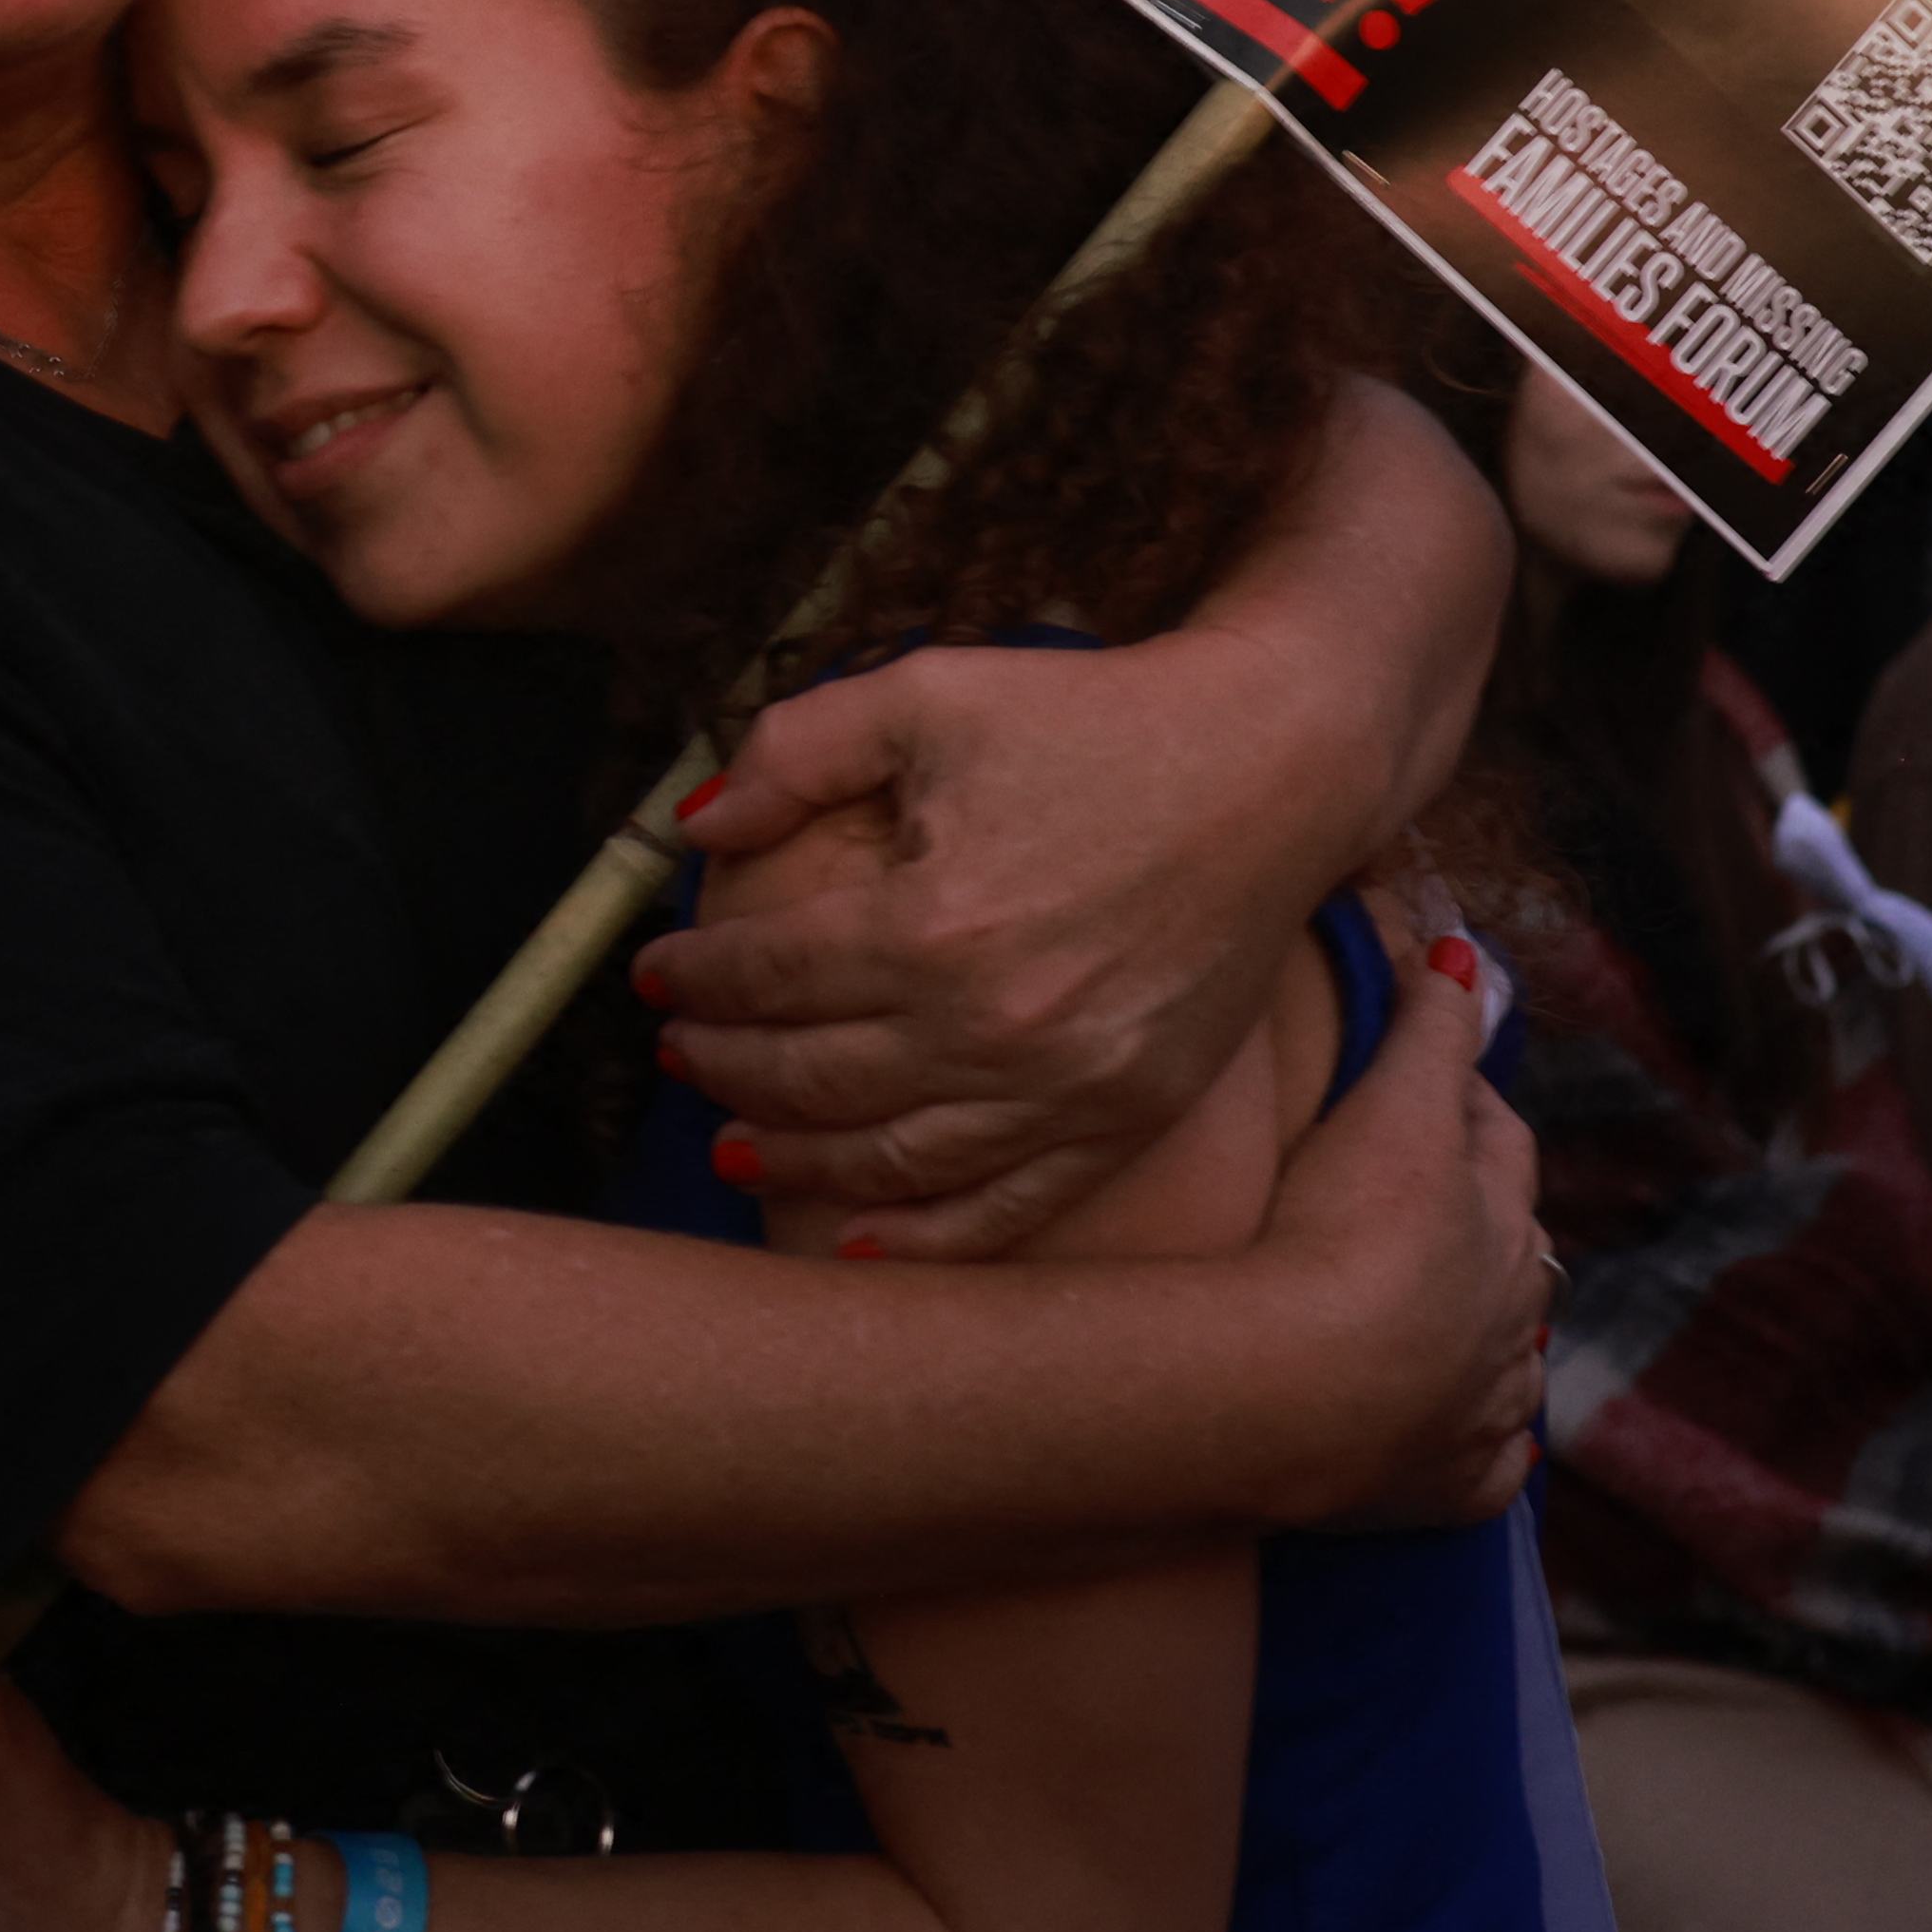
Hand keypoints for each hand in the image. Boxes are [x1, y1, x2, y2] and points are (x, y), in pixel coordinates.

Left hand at [652, 380, 1490, 1252]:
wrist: (1275, 762)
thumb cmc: (1097, 716)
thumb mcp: (928, 693)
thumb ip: (794, 750)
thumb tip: (695, 824)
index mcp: (929, 922)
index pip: (765, 977)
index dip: (693, 978)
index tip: (656, 973)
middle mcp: (991, 1026)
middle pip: (808, 1079)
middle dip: (721, 1067)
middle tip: (677, 1050)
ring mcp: (1064, 1089)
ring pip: (888, 1163)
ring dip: (792, 1160)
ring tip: (734, 1141)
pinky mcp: (1127, 1118)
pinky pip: (1005, 1208)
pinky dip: (920, 1238)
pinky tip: (855, 1239)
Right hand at [1254, 940, 1548, 1527]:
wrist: (1299, 1389)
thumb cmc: (1340, 1232)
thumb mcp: (1388, 1106)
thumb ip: (1429, 1025)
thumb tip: (1466, 950)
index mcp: (1496, 1218)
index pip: (1499, 1144)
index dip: (1468, 1109)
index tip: (1436, 1089)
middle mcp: (1509, 1314)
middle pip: (1520, 1255)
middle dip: (1495, 1228)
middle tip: (1445, 1210)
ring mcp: (1482, 1406)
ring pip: (1514, 1362)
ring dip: (1497, 1340)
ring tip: (1460, 1325)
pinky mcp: (1445, 1488)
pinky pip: (1487, 1469)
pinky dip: (1486, 1449)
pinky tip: (1483, 1442)